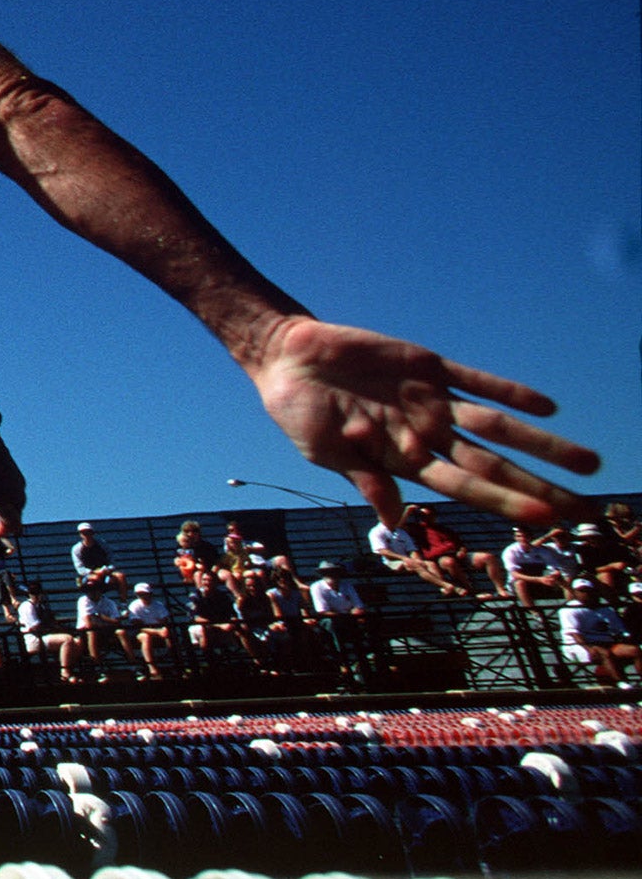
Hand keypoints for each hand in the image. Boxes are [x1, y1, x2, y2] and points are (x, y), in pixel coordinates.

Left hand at [0, 429, 24, 536]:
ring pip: (8, 493)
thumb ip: (7, 517)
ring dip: (0, 502)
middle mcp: (18, 485)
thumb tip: (18, 531)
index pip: (16, 520)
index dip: (5, 530)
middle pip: (14, 507)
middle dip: (4, 517)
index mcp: (19, 496)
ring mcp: (10, 473)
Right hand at [250, 316, 598, 523]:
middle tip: (589, 507)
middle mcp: (427, 434)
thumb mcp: (326, 452)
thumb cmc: (299, 412)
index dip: (504, 500)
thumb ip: (366, 479)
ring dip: (543, 443)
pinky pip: (477, 380)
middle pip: (495, 464)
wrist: (288, 357)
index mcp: (403, 459)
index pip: (465, 485)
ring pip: (498, 426)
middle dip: (541, 485)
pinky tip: (545, 407)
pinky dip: (509, 392)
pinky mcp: (428, 366)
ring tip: (589, 462)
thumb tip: (396, 521)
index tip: (543, 518)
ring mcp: (432, 400)